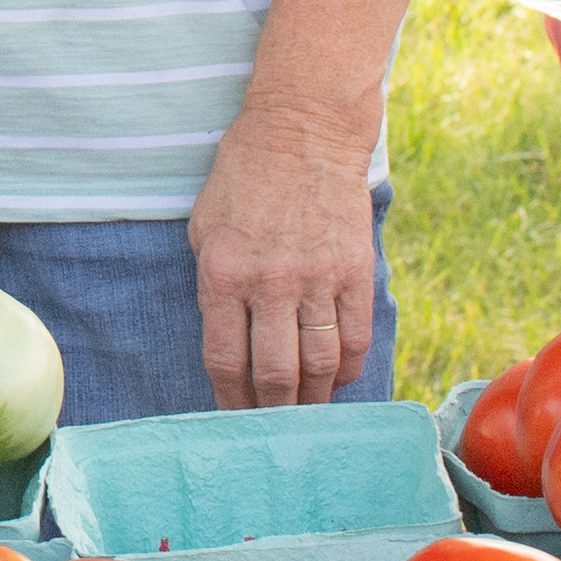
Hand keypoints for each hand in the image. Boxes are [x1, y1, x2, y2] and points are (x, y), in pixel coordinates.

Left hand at [189, 117, 380, 406]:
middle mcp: (270, 282)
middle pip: (274, 374)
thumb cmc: (244, 177)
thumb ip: (214, 288)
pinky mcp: (355, 271)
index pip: (224, 361)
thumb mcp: (206, 228)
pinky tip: (337, 378)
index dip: (229, 403)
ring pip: (319, 365)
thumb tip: (227, 348)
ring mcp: (317, 278)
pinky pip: (354, 338)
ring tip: (305, 413)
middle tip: (273, 431)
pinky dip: (346, 369)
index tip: (233, 422)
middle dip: (272, 412)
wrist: (303, 130)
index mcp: (223, 273)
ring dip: (312, 399)